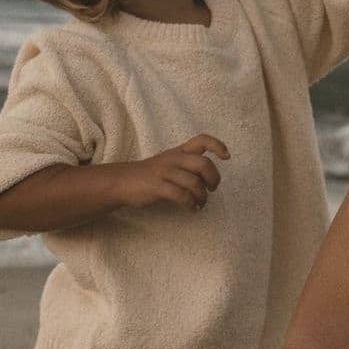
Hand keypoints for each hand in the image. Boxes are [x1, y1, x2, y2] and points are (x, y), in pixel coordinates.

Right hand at [115, 133, 229, 212]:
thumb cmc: (151, 174)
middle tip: (213, 189)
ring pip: (194, 182)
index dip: (217, 145)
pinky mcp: (158, 187)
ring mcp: (165, 172)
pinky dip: (191, 204)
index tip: (227, 157)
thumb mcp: (170, 162)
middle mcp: (174, 159)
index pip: (202, 140)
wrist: (122, 181)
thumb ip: (189, 165)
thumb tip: (210, 177)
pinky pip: (181, 195)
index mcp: (179, 151)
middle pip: (203, 163)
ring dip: (202, 197)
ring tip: (201, 204)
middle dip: (214, 178)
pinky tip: (192, 209)